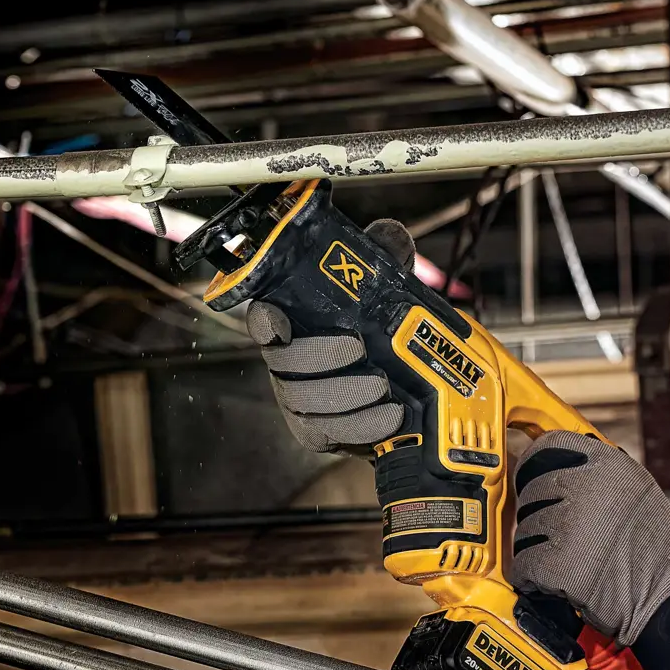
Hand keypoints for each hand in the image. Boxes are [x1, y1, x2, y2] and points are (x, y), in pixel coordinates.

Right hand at [245, 218, 415, 454]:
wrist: (406, 391)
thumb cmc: (380, 334)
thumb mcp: (385, 292)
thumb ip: (383, 260)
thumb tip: (390, 235)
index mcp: (294, 326)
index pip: (263, 321)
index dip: (265, 322)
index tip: (278, 320)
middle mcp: (287, 365)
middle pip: (282, 365)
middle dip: (317, 357)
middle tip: (357, 348)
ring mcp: (299, 401)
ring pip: (303, 403)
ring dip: (345, 395)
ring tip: (383, 386)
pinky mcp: (318, 433)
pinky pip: (328, 434)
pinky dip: (362, 426)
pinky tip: (391, 416)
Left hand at [510, 432, 669, 669]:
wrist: (665, 601)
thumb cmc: (654, 552)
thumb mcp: (636, 490)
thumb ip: (595, 471)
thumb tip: (552, 459)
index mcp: (607, 464)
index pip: (546, 446)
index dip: (537, 466)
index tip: (536, 477)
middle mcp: (585, 488)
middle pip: (531, 491)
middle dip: (540, 514)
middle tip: (566, 534)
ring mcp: (566, 525)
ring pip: (524, 530)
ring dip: (539, 547)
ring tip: (574, 559)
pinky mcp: (551, 564)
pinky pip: (523, 565)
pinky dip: (537, 578)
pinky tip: (565, 581)